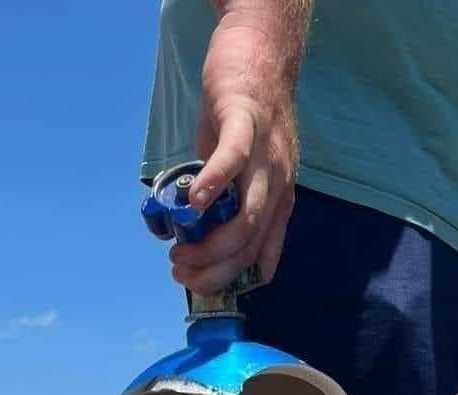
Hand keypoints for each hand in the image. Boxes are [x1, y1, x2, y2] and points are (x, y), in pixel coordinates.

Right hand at [169, 15, 299, 294]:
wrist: (262, 48)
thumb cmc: (245, 110)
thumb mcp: (239, 167)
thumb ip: (221, 197)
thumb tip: (191, 227)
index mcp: (279, 201)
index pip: (263, 260)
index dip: (229, 281)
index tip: (198, 283)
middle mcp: (279, 185)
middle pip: (249, 247)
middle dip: (213, 271)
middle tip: (179, 273)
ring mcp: (265, 156)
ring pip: (246, 218)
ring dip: (210, 245)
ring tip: (179, 253)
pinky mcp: (246, 121)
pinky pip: (233, 160)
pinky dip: (213, 185)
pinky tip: (193, 203)